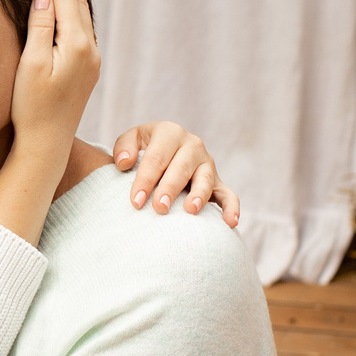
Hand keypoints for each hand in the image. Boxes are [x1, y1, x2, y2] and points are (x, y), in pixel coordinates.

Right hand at [9, 0, 99, 155]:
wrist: (46, 145)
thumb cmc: (31, 108)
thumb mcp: (30, 65)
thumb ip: (40, 27)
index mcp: (76, 44)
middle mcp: (90, 49)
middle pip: (79, 0)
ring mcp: (91, 60)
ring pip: (83, 14)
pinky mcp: (87, 70)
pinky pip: (83, 28)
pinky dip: (77, 8)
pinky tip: (72, 2)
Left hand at [110, 122, 240, 227]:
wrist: (166, 153)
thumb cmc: (145, 150)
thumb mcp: (132, 139)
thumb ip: (124, 147)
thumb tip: (124, 163)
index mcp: (170, 133)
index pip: (156, 157)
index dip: (145, 179)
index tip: (136, 201)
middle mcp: (192, 146)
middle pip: (181, 168)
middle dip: (170, 188)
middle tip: (158, 208)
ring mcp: (207, 164)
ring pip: (205, 179)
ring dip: (199, 195)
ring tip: (190, 210)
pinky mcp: (218, 182)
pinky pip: (228, 195)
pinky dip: (231, 208)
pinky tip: (230, 222)